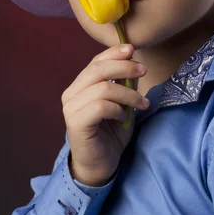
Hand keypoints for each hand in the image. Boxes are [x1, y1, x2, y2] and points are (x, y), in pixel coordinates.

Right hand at [61, 44, 148, 185]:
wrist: (100, 165)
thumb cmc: (110, 134)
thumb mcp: (123, 104)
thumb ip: (125, 85)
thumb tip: (135, 62)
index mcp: (80, 86)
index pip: (95, 62)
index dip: (114, 53)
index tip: (132, 49)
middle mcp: (71, 94)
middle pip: (97, 70)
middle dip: (124, 67)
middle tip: (143, 71)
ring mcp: (71, 108)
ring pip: (103, 88)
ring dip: (128, 94)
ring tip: (141, 105)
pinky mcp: (76, 123)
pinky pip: (100, 106)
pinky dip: (117, 109)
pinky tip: (123, 118)